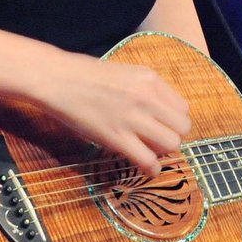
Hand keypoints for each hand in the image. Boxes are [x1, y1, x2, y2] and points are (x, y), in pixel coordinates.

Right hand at [36, 52, 189, 175]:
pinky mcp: (117, 137)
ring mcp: (133, 118)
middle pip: (182, 128)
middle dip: (173, 137)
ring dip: (163, 152)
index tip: (163, 126)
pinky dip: (151, 169)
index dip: (174, 121)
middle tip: (158, 141)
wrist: (58, 80)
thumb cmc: (86, 76)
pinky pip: (148, 160)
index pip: (182, 108)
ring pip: (171, 144)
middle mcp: (147, 97)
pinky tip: (147, 168)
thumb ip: (146, 90)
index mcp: (150, 79)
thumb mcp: (125, 73)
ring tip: (151, 153)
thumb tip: (160, 112)